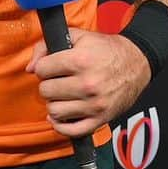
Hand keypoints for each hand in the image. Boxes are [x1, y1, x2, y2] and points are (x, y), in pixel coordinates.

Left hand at [27, 29, 150, 138]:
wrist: (137, 63)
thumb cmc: (106, 49)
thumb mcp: (78, 36)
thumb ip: (47, 46)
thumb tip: (30, 68)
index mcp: (80, 60)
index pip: (42, 70)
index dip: (44, 67)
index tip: (51, 67)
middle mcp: (87, 84)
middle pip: (46, 91)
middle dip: (48, 85)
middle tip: (58, 81)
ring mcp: (94, 104)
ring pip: (54, 111)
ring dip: (54, 103)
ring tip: (62, 96)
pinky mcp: (100, 119)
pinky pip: (71, 131)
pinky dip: (61, 126)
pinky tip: (62, 116)